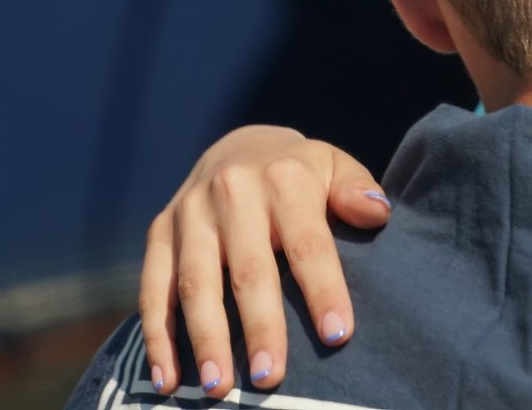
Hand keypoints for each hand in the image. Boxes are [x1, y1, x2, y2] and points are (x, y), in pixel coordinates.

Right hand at [139, 125, 387, 398]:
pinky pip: (153, 289)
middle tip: (269, 378)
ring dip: (206, 339)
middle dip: (260, 327)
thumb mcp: (335, 167)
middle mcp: (232, 192)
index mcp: (284, 178)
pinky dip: (158, 337)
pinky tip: (167, 379)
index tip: (338, 335)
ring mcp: (190, 212)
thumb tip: (378, 213)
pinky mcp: (159, 231)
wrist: (237, 146)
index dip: (323, 289)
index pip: (308, 242)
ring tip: (220, 388)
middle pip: (249, 270)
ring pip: (197, 283)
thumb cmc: (301, 174)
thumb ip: (357, 190)